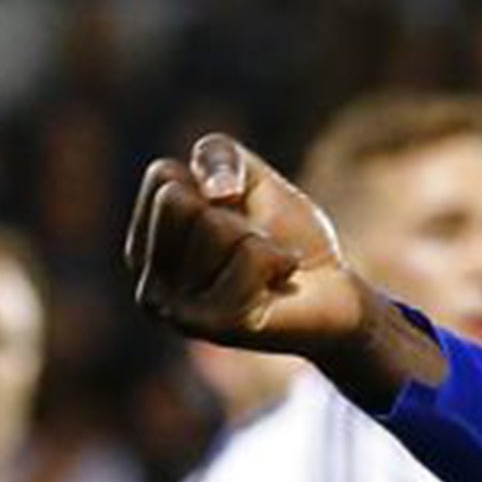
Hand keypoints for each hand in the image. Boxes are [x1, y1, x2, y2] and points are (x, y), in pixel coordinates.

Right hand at [126, 134, 365, 357]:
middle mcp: (149, 285)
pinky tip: (277, 285)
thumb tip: (217, 193)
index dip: (219, 180)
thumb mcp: (252, 179)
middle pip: (178, 201)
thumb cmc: (287, 235)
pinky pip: (250, 255)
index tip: (237, 215)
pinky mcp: (214, 326)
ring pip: (216, 227)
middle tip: (253, 245)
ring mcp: (177, 311)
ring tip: (266, 269)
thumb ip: (219, 155)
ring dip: (260, 240)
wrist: (335, 290)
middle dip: (233, 213)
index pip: (162, 176)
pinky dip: (279, 259)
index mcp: (145, 248)